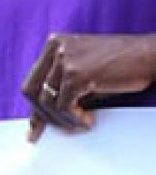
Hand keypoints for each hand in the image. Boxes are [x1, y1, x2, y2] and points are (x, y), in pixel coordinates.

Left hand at [22, 33, 155, 141]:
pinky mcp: (76, 74)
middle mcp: (55, 48)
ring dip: (63, 120)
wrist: (150, 55)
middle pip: (31, 90)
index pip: (32, 79)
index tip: (34, 129)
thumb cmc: (122, 66)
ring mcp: (65, 60)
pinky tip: (89, 120)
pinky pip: (64, 106)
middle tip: (58, 131)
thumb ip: (62, 85)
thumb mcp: (84, 70)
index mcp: (54, 43)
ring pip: (47, 102)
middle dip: (42, 116)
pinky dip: (75, 119)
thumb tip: (43, 116)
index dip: (33, 106)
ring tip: (82, 124)